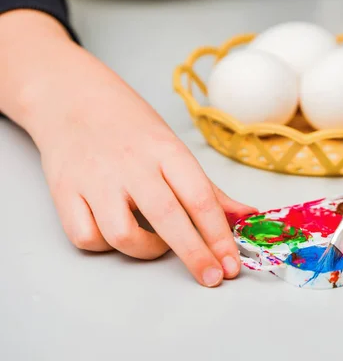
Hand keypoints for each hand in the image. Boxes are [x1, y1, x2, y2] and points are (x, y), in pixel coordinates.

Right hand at [25, 39, 255, 287]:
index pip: (200, 197)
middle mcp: (131, 165)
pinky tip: (117, 232)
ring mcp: (95, 179)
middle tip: (212, 277)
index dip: (219, 235)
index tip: (231, 264)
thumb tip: (246, 216)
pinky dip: (105, 245)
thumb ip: (208, 188)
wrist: (71, 97)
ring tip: (157, 243)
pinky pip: (85, 237)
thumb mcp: (173, 147)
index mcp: (165, 150)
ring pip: (122, 235)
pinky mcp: (65, 192)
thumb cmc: (131, 126)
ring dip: (146, 250)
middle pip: (168, 218)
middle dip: (195, 254)